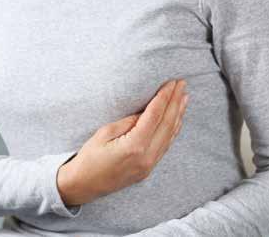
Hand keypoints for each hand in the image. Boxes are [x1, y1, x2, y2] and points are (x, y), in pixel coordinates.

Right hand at [57, 79, 188, 205]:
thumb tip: (146, 112)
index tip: (172, 82)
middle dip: (176, 102)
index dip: (164, 97)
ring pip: (170, 136)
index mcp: (134, 146)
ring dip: (178, 115)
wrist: (84, 185)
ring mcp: (149, 165)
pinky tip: (176, 119)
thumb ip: (128, 122)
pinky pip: (165, 145)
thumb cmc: (89, 158)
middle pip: (167, 124)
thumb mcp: (104, 133)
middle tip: (182, 84)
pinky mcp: (148, 169)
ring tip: (184, 97)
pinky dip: (172, 130)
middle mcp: (147, 157)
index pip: (155, 116)